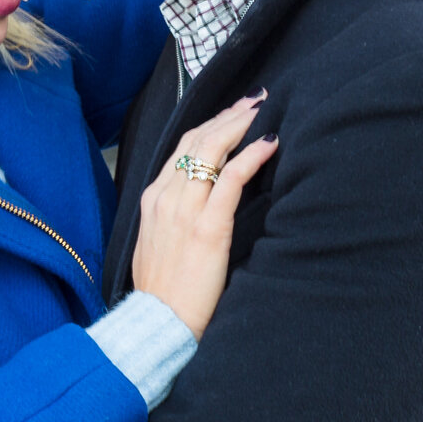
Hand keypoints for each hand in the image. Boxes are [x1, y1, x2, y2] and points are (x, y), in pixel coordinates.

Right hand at [131, 94, 278, 336]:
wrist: (158, 322)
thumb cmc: (163, 291)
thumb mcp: (158, 244)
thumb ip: (174, 218)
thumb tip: (199, 204)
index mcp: (153, 200)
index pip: (182, 147)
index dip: (210, 125)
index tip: (233, 112)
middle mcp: (166, 197)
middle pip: (197, 140)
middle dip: (228, 115)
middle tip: (254, 99)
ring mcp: (184, 211)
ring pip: (212, 151)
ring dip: (240, 126)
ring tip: (263, 111)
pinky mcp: (207, 228)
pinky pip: (231, 181)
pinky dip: (251, 157)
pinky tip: (269, 142)